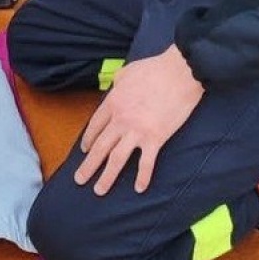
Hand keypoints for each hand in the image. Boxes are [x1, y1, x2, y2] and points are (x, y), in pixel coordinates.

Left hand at [75, 45, 203, 194]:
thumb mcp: (127, 71)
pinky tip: (138, 189)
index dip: (88, 140)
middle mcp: (120, 119)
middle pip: (100, 147)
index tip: (85, 150)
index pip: (94, 127)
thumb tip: (115, 85)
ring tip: (99, 190)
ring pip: (116, 159)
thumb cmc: (154, 68)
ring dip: (106, 177)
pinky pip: (146, 162)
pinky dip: (143, 177)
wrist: (179, 72)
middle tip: (79, 179)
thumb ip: (118, 81)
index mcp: (112, 103)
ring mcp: (137, 131)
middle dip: (88, 165)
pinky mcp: (156, 138)